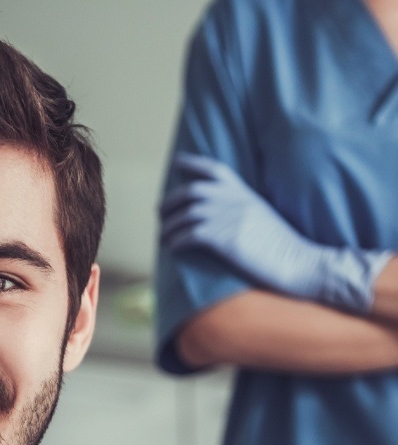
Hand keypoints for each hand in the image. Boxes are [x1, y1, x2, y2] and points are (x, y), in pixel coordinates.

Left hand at [159, 153, 390, 313]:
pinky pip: (191, 235)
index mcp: (245, 193)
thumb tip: (217, 215)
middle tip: (160, 213)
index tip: (176, 162)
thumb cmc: (282, 248)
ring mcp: (231, 219)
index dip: (193, 164)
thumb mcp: (262, 217)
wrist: (301, 264)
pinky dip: (177, 240)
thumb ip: (240, 209)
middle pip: (192, 191)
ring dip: (169, 226)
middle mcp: (236, 201)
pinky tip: (172, 247)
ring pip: (187, 215)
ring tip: (162, 236)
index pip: (214, 170)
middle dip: (170, 201)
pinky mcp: (227, 239)